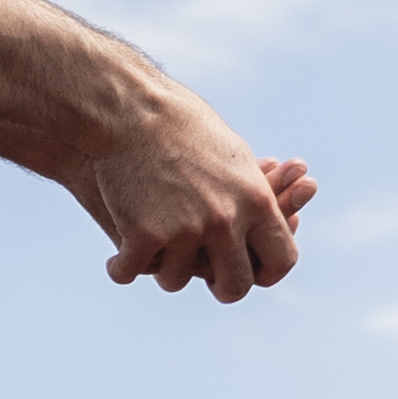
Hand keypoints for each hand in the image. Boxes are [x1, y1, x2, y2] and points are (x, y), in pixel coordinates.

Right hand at [89, 86, 315, 301]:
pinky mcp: (143, 235)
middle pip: (235, 285)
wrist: (129, 109)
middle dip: (222, 289)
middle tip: (207, 282)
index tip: (251, 273)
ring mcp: (185, 231)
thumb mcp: (231, 155)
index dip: (267, 273)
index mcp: (255, 201)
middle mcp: (225, 221)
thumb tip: (271, 216)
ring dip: (163, 271)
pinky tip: (116, 264)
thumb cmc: (179, 123)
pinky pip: (132, 272)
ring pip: (176, 280)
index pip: (282, 259)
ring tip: (152, 260)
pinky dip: (120, 269)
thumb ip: (252, 193)